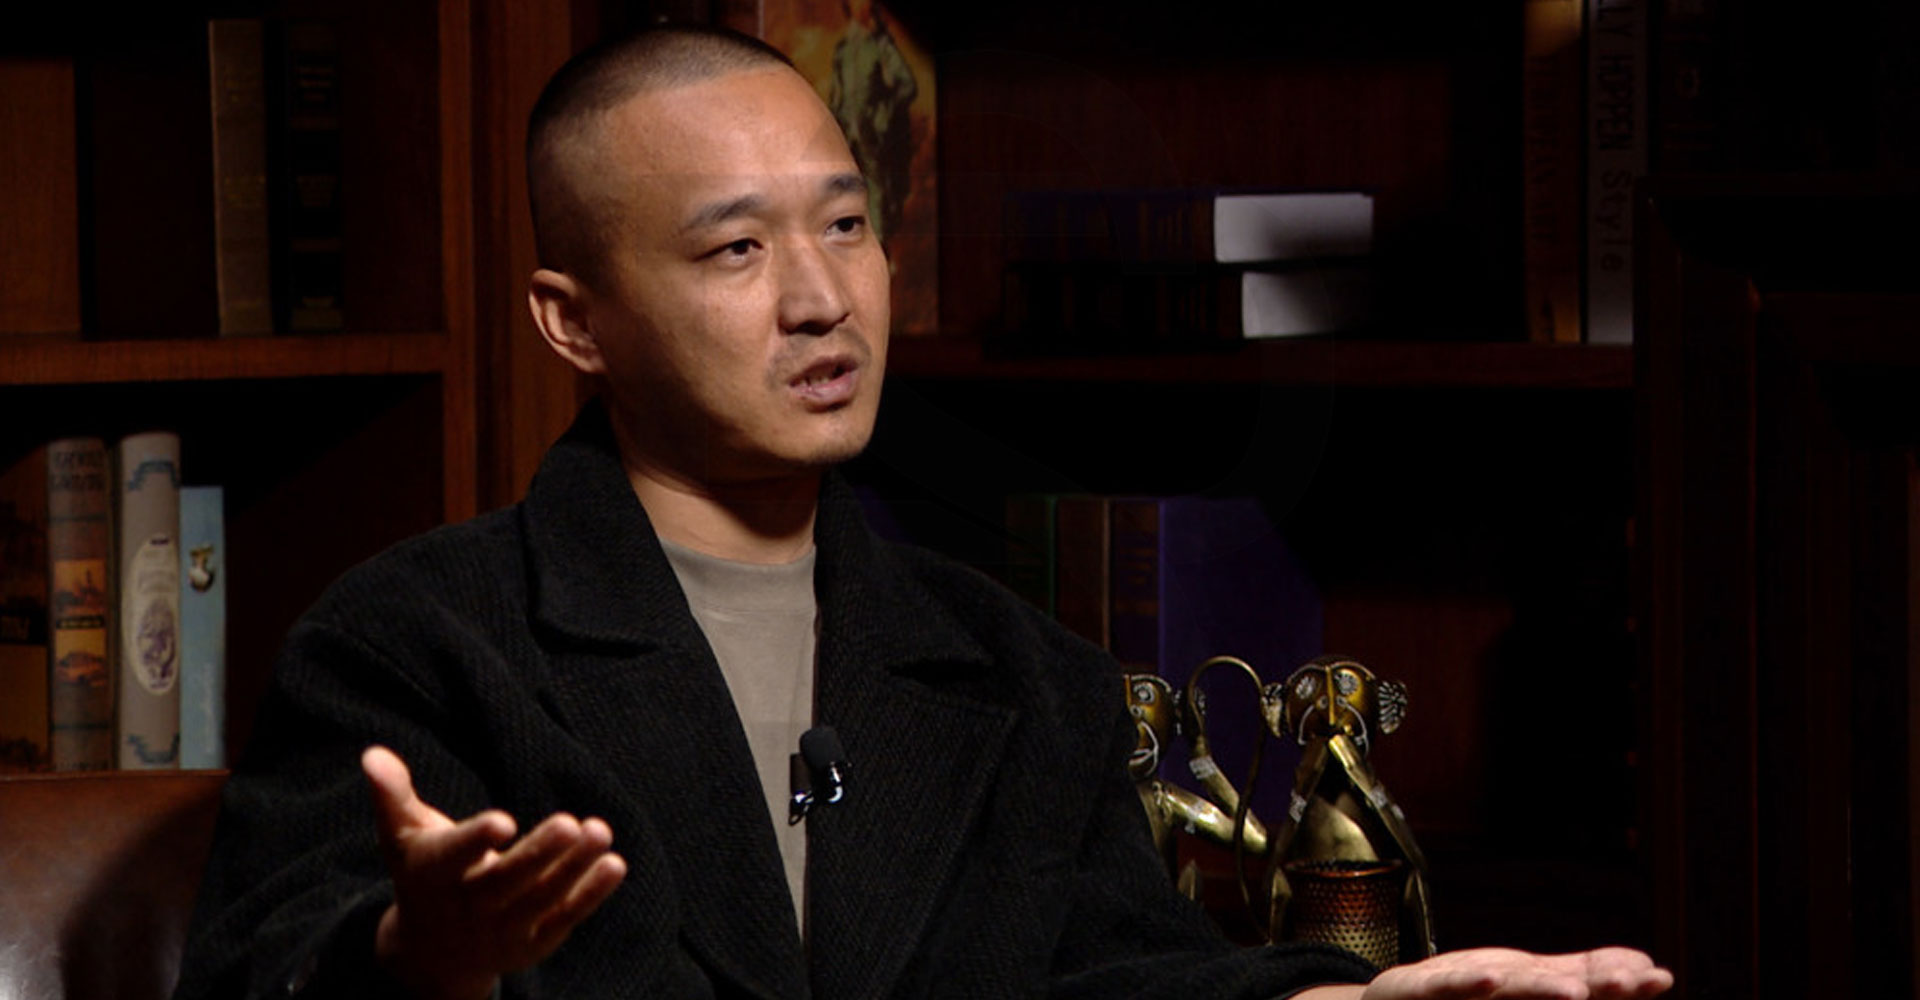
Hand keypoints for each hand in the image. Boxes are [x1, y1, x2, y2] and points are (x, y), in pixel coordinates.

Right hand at [362, 745, 627, 999]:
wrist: (431, 952)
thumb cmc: (423, 874)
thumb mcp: (402, 835)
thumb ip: (392, 794)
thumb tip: (373, 754)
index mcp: (432, 875)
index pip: (452, 857)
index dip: (475, 840)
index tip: (503, 821)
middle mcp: (466, 907)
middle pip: (505, 882)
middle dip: (538, 854)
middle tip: (571, 822)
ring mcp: (500, 930)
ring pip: (540, 899)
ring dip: (572, 869)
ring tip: (601, 831)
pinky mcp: (531, 943)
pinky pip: (563, 917)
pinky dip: (590, 894)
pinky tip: (614, 864)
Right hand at [1297, 947, 1672, 999]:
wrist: (1391, 996)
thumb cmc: (1460, 993)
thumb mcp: (1521, 985)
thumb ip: (1579, 971)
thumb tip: (1647, 965)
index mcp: (1528, 983)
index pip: (1579, 980)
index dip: (1616, 980)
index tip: (1659, 979)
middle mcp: (1500, 979)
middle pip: (1552, 980)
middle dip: (1592, 981)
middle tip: (1634, 984)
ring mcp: (1463, 982)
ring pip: (1506, 985)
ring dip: (1540, 989)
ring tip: (1575, 996)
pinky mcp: (1423, 990)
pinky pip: (1447, 989)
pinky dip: (1467, 986)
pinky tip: (1490, 982)